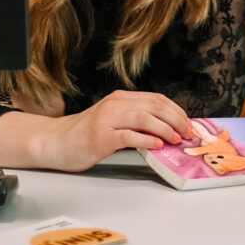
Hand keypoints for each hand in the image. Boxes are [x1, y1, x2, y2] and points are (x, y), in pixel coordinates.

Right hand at [0, 91, 192, 172]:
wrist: (55, 143)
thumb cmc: (85, 135)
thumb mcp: (113, 121)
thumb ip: (136, 122)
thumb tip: (167, 131)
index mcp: (120, 99)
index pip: (157, 99)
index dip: (177, 111)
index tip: (188, 124)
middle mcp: (115, 105)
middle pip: (155, 106)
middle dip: (177, 120)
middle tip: (187, 133)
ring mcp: (107, 119)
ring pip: (145, 118)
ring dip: (166, 129)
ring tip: (176, 140)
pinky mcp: (101, 136)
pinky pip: (130, 136)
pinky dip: (147, 140)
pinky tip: (157, 146)